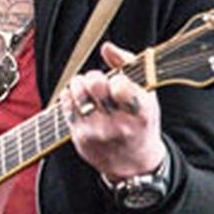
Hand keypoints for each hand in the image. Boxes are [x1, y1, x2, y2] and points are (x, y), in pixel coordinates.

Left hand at [64, 41, 166, 181]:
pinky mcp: (79, 136)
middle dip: (93, 77)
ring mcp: (97, 132)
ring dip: (78, 84)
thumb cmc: (141, 124)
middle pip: (94, 85)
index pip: (120, 85)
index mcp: (141, 113)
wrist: (133, 165)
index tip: (117, 83)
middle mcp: (119, 124)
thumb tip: (107, 47)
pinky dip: (69, 95)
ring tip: (85, 88)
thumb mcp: (148, 96)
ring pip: (77, 93)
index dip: (116, 78)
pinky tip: (77, 97)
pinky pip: (66, 106)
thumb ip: (130, 67)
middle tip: (96, 81)